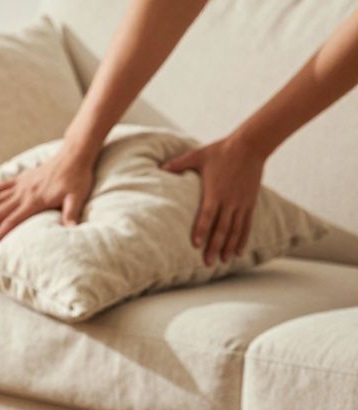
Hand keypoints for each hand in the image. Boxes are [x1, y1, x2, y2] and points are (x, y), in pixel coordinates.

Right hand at [0, 148, 95, 247]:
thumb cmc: (77, 178)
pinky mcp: (22, 178)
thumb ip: (70, 214)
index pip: (12, 221)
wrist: (73, 155)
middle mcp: (23, 194)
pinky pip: (3, 185)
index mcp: (35, 201)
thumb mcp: (76, 197)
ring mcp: (21, 185)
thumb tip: (71, 230)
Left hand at [161, 136, 266, 264]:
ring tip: (222, 261)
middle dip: (214, 247)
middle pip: (221, 228)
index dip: (201, 230)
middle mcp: (229, 200)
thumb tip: (158, 168)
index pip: (207, 215)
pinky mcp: (250, 203)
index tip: (196, 245)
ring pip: (235, 230)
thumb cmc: (220, 151)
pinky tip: (238, 252)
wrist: (250, 146)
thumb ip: (177, 164)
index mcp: (214, 192)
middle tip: (207, 263)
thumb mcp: (196, 156)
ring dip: (228, 247)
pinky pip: (247, 225)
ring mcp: (241, 203)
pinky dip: (242, 239)